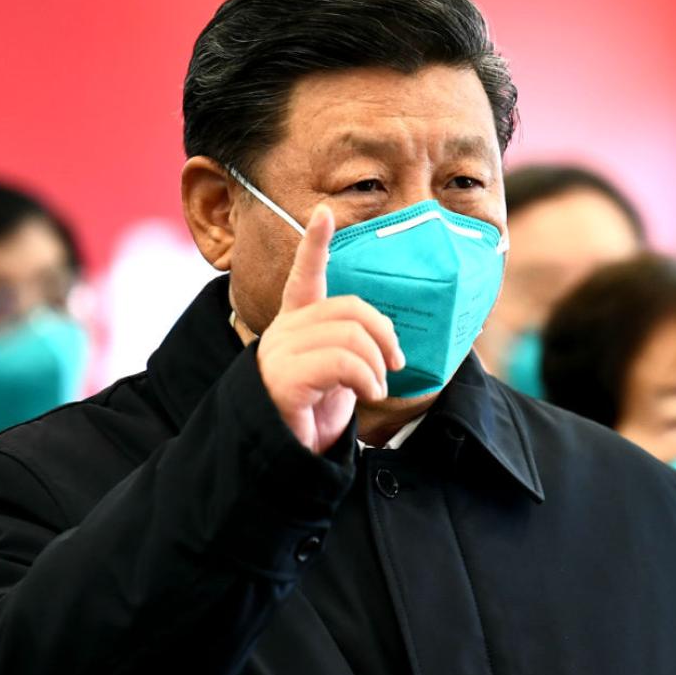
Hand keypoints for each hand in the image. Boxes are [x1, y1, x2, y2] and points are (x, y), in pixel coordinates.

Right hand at [257, 207, 404, 453]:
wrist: (285, 460)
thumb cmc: (313, 417)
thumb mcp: (338, 376)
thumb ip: (352, 349)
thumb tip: (388, 343)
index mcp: (295, 325)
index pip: (304, 277)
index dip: (314, 244)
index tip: (324, 213)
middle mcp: (283, 333)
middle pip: (348, 308)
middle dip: (383, 333)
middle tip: (396, 363)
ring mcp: (279, 354)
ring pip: (349, 334)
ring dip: (377, 364)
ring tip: (377, 387)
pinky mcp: (283, 378)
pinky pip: (342, 361)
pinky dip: (367, 378)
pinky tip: (370, 394)